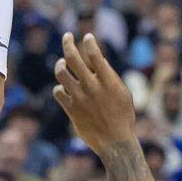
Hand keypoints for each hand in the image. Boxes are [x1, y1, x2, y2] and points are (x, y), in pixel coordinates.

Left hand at [52, 31, 135, 155]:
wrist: (115, 144)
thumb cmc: (123, 117)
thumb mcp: (123, 93)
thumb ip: (110, 76)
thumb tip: (98, 60)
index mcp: (108, 81)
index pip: (94, 53)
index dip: (89, 41)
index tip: (87, 37)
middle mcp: (92, 87)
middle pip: (73, 58)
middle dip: (68, 42)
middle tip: (67, 36)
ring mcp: (80, 98)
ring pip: (61, 73)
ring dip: (60, 64)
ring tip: (62, 62)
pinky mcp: (71, 110)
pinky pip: (57, 92)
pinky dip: (59, 87)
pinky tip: (64, 87)